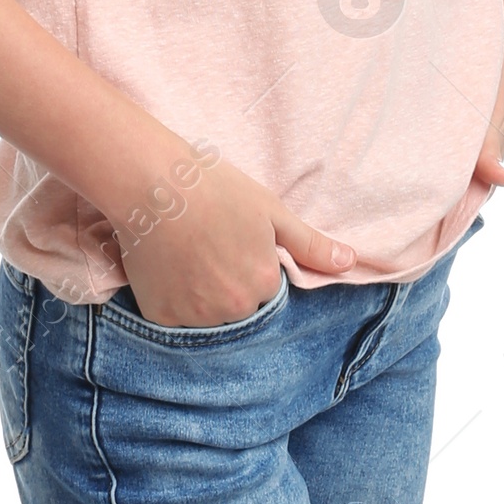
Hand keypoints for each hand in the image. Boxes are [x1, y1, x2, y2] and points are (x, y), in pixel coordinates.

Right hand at [104, 146, 356, 328]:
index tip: (231, 242)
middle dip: (228, 285)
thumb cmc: (215, 188)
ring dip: (201, 297)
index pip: (266, 289)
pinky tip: (167, 270)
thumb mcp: (271, 211)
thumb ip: (310, 245)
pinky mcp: (161, 316)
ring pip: (207, 316)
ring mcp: (195, 315)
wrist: (153, 183)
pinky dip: (172, 300)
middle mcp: (233, 308)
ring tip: (186, 258)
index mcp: (264, 283)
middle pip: (237, 306)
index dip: (250, 265)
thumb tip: (350, 264)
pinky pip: (173, 319)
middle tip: (207, 248)